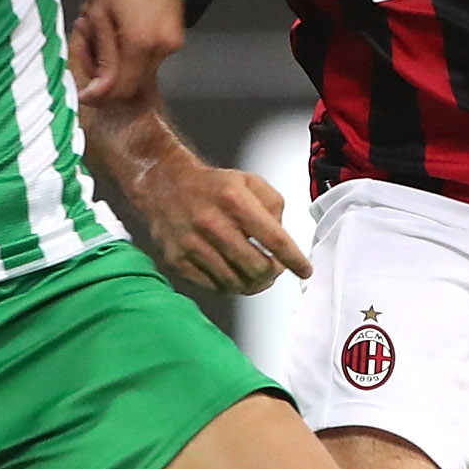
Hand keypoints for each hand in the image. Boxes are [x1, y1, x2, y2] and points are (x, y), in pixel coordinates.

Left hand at [70, 0, 186, 103]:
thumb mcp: (98, 18)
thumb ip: (100, 59)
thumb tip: (96, 94)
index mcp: (141, 41)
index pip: (119, 89)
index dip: (98, 95)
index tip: (82, 93)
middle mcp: (164, 45)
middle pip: (132, 84)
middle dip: (107, 76)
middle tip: (87, 50)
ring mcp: (174, 40)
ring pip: (141, 71)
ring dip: (119, 62)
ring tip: (101, 31)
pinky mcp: (177, 34)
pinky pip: (152, 57)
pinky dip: (132, 51)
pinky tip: (119, 28)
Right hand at [137, 151, 312, 294]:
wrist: (163, 184)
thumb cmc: (211, 186)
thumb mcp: (250, 182)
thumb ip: (274, 207)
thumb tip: (281, 241)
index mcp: (234, 200)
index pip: (274, 240)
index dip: (294, 260)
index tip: (304, 270)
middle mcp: (212, 223)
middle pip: (257, 267)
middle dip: (273, 273)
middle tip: (275, 269)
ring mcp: (192, 245)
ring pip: (236, 282)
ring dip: (253, 283)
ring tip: (256, 274)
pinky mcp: (178, 261)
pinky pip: (214, 286)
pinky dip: (230, 285)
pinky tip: (233, 273)